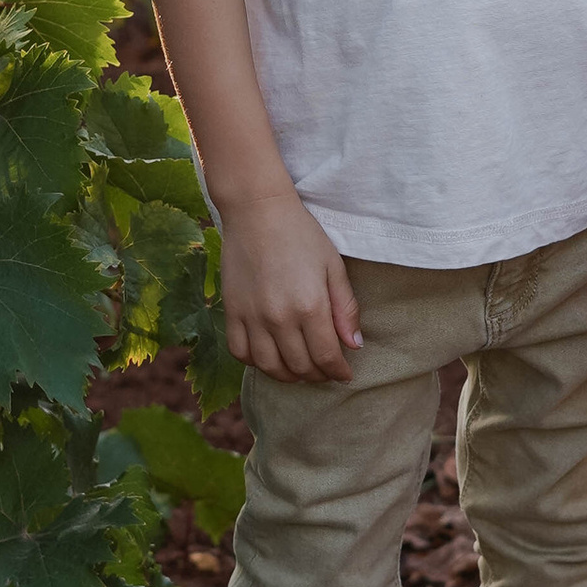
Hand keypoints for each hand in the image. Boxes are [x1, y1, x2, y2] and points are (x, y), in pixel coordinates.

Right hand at [219, 191, 361, 382]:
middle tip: (325, 371)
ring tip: (299, 369)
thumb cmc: (301, 234)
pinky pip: (240, 352)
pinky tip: (269, 356)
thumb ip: (345, 308)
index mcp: (310, 306)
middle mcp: (279, 318)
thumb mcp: (333, 266)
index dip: (338, 371)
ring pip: (269, 367)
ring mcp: (252, 317)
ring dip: (288, 376)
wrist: (257, 211)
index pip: (326, 357)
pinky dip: (255, 363)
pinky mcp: (232, 311)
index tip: (344, 375)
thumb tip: (354, 345)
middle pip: (300, 366)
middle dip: (317, 375)